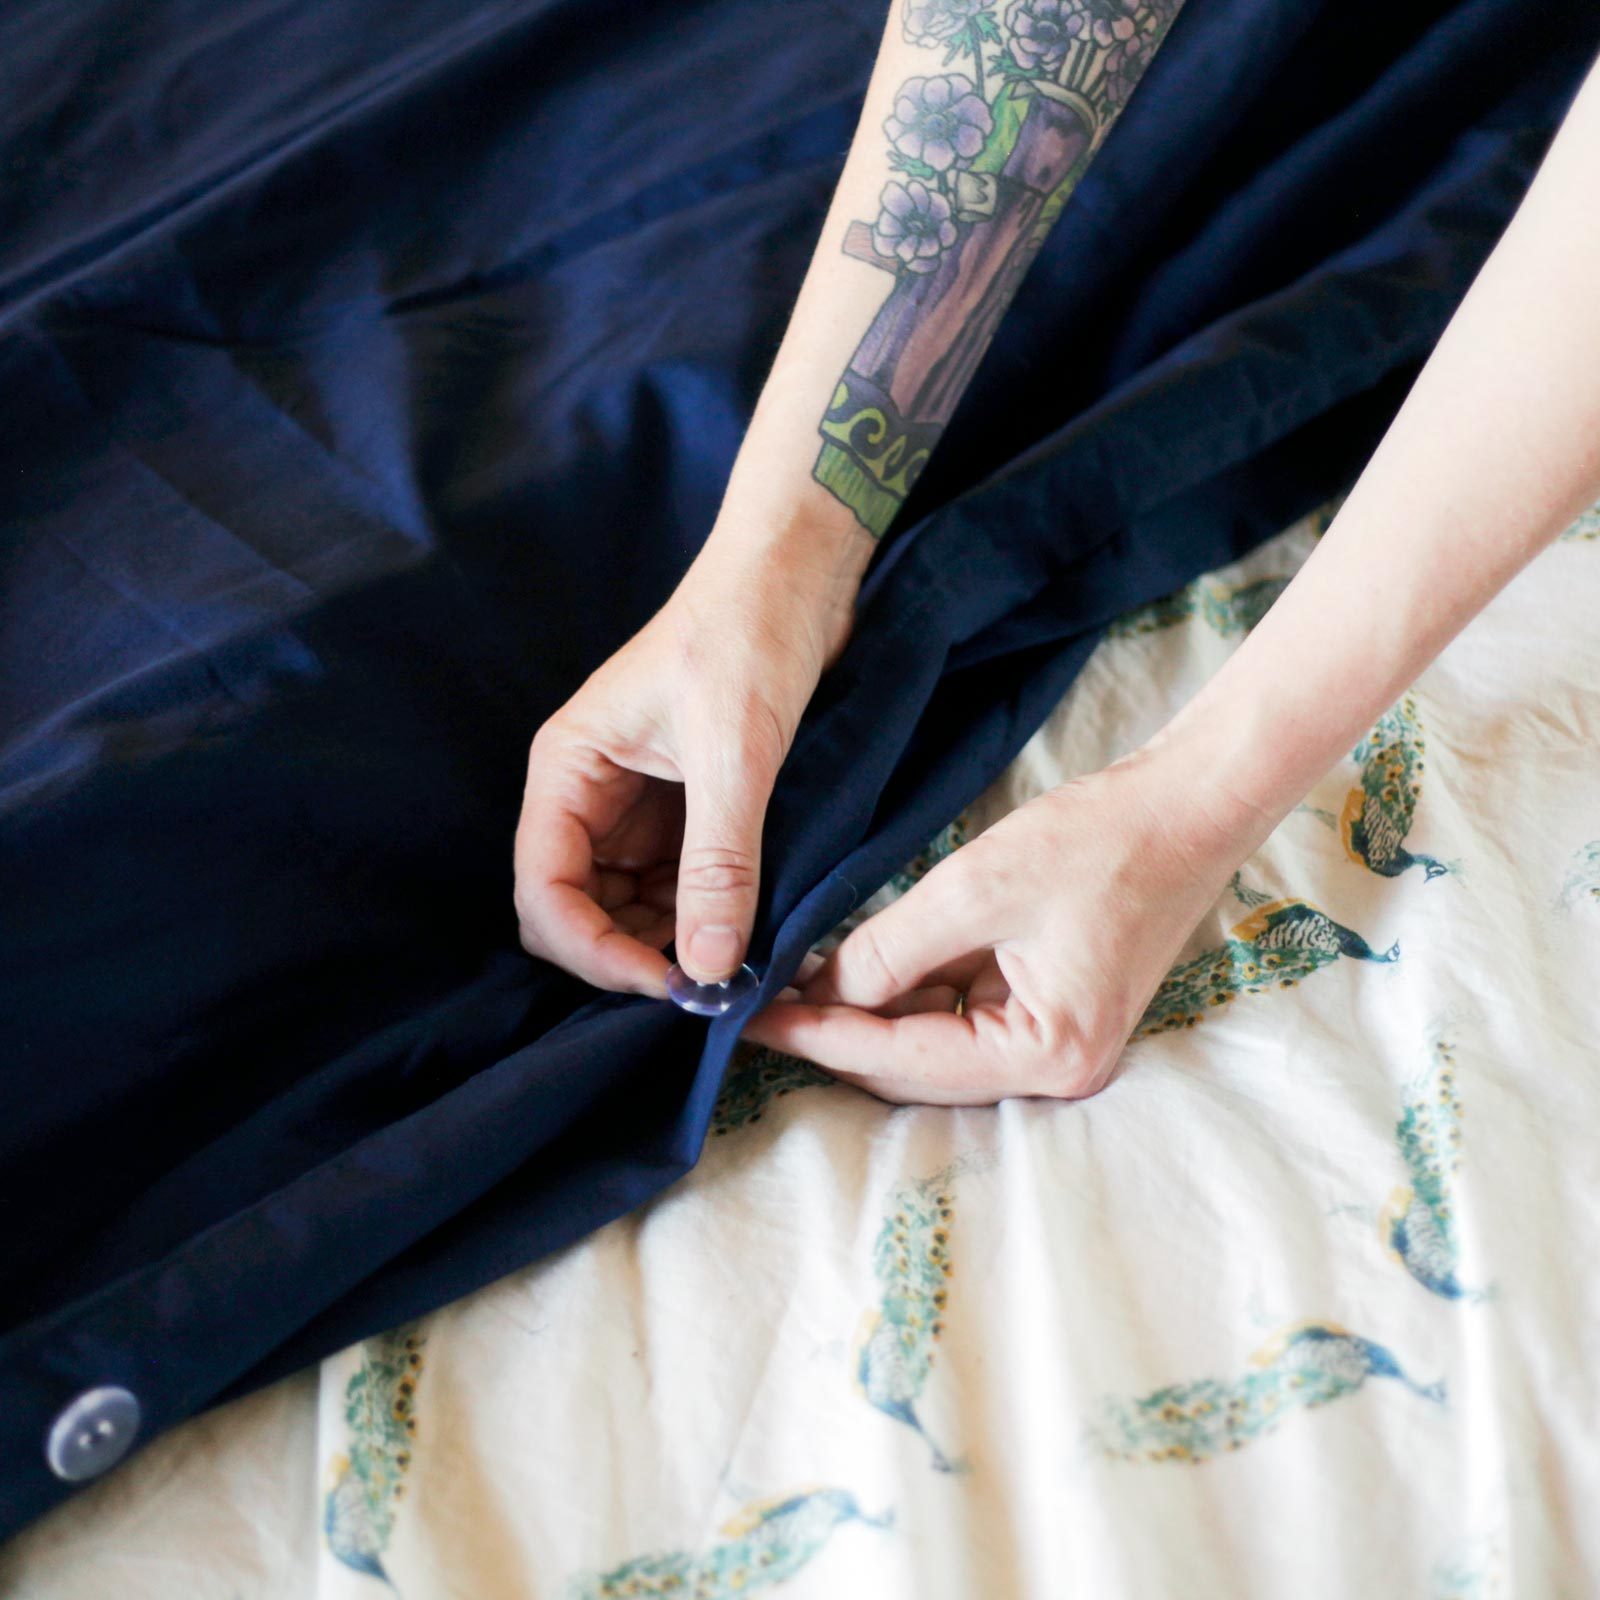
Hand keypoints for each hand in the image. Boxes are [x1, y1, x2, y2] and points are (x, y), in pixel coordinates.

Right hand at [513, 533, 861, 996]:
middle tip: (705, 987)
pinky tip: (746, 930)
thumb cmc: (749, 636)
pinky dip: (702, 916)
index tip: (665, 982)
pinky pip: (674, 885)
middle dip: (630, 953)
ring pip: (627, 906)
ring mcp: (636, 807)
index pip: (544, 889)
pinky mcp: (684, 811)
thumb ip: (717, 863)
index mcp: (568, 769)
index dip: (592, 950)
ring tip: (733, 964)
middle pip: (577, 909)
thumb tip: (708, 968)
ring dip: (669, 942)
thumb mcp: (735, 756)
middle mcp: (589, 795)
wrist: (796, 573)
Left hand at [738, 737, 1267, 1102]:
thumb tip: (823, 988)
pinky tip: (850, 972)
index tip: (748, 1018)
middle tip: (752, 1009)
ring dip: (864, 1017)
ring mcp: (1055, 1044)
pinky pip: (957, 1017)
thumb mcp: (976, 889)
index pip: (903, 1056)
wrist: (1185, 808)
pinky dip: (904, 996)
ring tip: (786, 988)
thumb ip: (890, 949)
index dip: (818, 1036)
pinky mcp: (1049, 1011)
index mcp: (1048, 1054)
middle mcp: (1055, 1070)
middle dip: (834, 1035)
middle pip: (914, 1069)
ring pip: (929, 1046)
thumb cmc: (1099, 842)